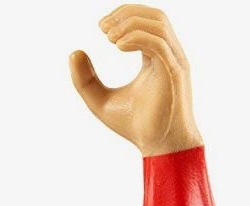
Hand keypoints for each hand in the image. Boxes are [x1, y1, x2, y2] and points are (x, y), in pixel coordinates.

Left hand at [70, 7, 200, 156]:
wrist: (159, 148)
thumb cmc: (136, 126)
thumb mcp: (101, 101)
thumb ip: (86, 80)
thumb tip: (74, 52)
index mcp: (155, 57)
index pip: (145, 22)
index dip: (123, 15)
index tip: (101, 26)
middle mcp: (168, 54)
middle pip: (154, 15)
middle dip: (127, 14)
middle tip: (102, 27)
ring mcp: (175, 61)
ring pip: (158, 24)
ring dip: (131, 24)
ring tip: (109, 37)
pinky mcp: (175, 72)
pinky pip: (158, 44)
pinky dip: (137, 39)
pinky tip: (118, 46)